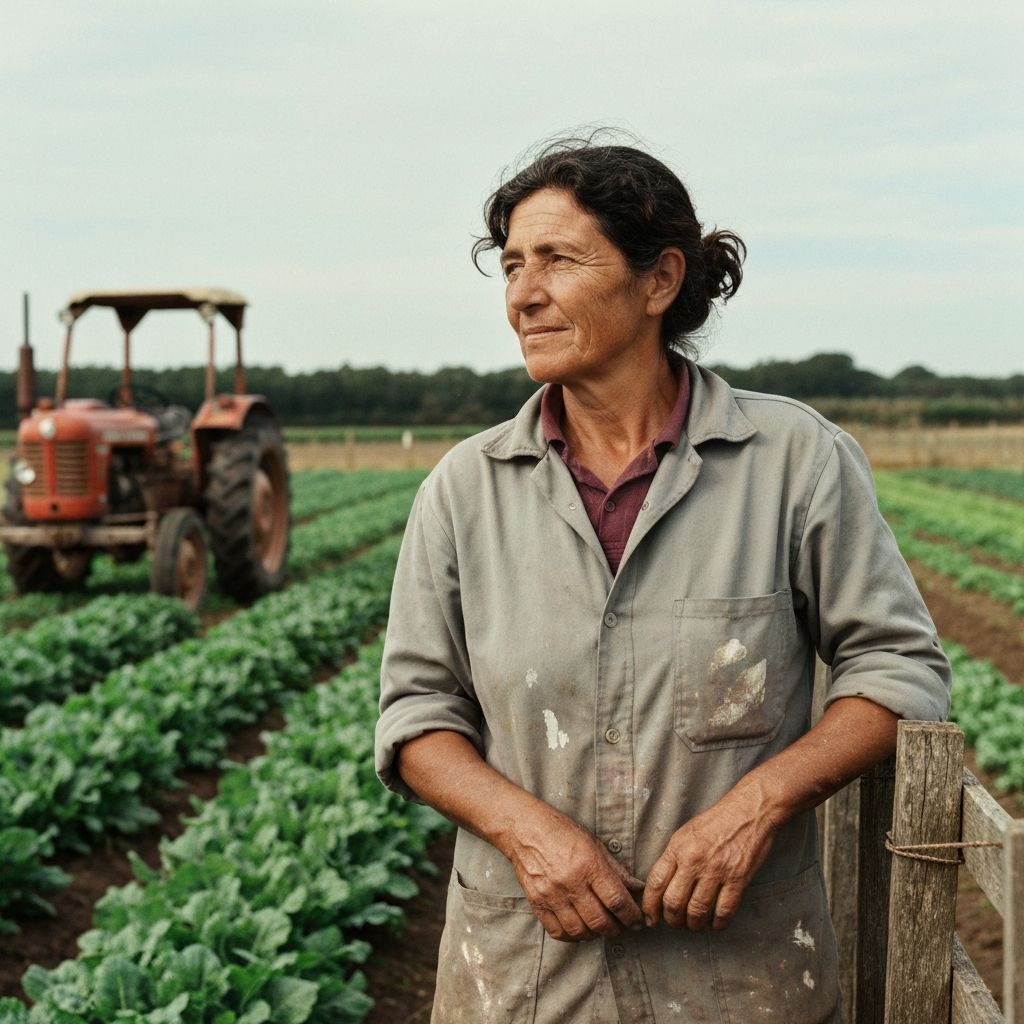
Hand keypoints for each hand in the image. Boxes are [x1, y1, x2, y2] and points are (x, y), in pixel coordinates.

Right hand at [501, 803, 644, 941]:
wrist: (524, 828)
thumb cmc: (561, 831)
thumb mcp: (593, 843)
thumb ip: (616, 869)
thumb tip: (637, 888)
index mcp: (588, 865)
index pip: (617, 901)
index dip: (632, 916)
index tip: (637, 920)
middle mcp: (570, 882)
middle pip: (600, 922)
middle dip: (616, 929)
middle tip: (621, 926)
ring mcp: (551, 894)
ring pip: (579, 931)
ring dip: (594, 935)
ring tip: (600, 927)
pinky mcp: (537, 902)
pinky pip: (557, 932)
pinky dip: (572, 936)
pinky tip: (579, 928)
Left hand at [642, 784, 778, 931]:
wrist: (749, 810)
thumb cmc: (717, 821)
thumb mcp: (687, 833)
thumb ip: (674, 857)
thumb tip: (662, 886)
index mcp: (678, 847)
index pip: (655, 883)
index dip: (650, 906)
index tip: (651, 918)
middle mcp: (694, 860)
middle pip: (673, 902)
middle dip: (671, 920)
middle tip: (675, 924)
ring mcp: (717, 871)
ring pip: (697, 911)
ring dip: (693, 925)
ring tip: (694, 925)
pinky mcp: (738, 879)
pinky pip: (724, 911)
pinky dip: (718, 924)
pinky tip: (716, 924)